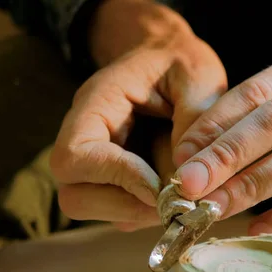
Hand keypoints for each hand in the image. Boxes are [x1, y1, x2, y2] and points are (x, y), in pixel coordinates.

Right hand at [50, 0, 226, 230]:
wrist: (168, 58)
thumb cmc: (180, 62)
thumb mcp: (198, 76)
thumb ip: (196, 119)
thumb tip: (188, 174)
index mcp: (96, 104)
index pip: (75, 156)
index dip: (117, 178)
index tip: (160, 185)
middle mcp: (84, 137)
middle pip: (74, 196)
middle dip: (126, 206)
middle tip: (174, 202)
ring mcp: (95, 163)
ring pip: (93, 209)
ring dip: (137, 212)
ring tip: (179, 197)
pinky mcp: (112, 179)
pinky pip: (117, 211)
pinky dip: (144, 212)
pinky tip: (175, 195)